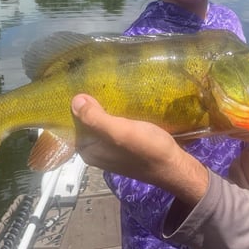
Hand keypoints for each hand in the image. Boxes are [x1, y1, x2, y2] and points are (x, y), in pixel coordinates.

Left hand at [71, 94, 208, 205]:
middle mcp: (97, 151)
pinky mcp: (126, 146)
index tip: (83, 85)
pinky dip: (117, 114)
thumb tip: (75, 100)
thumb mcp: (120, 132)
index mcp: (89, 151)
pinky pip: (115, 126)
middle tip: (97, 81)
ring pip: (101, 123)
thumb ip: (95, 118)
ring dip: (105, 107)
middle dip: (91, 104)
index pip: (73, 124)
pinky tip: (124, 103)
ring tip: (110, 88)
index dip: (77, 105)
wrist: (175, 166)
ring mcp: (111, 149)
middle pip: (87, 123)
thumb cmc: (148, 149)